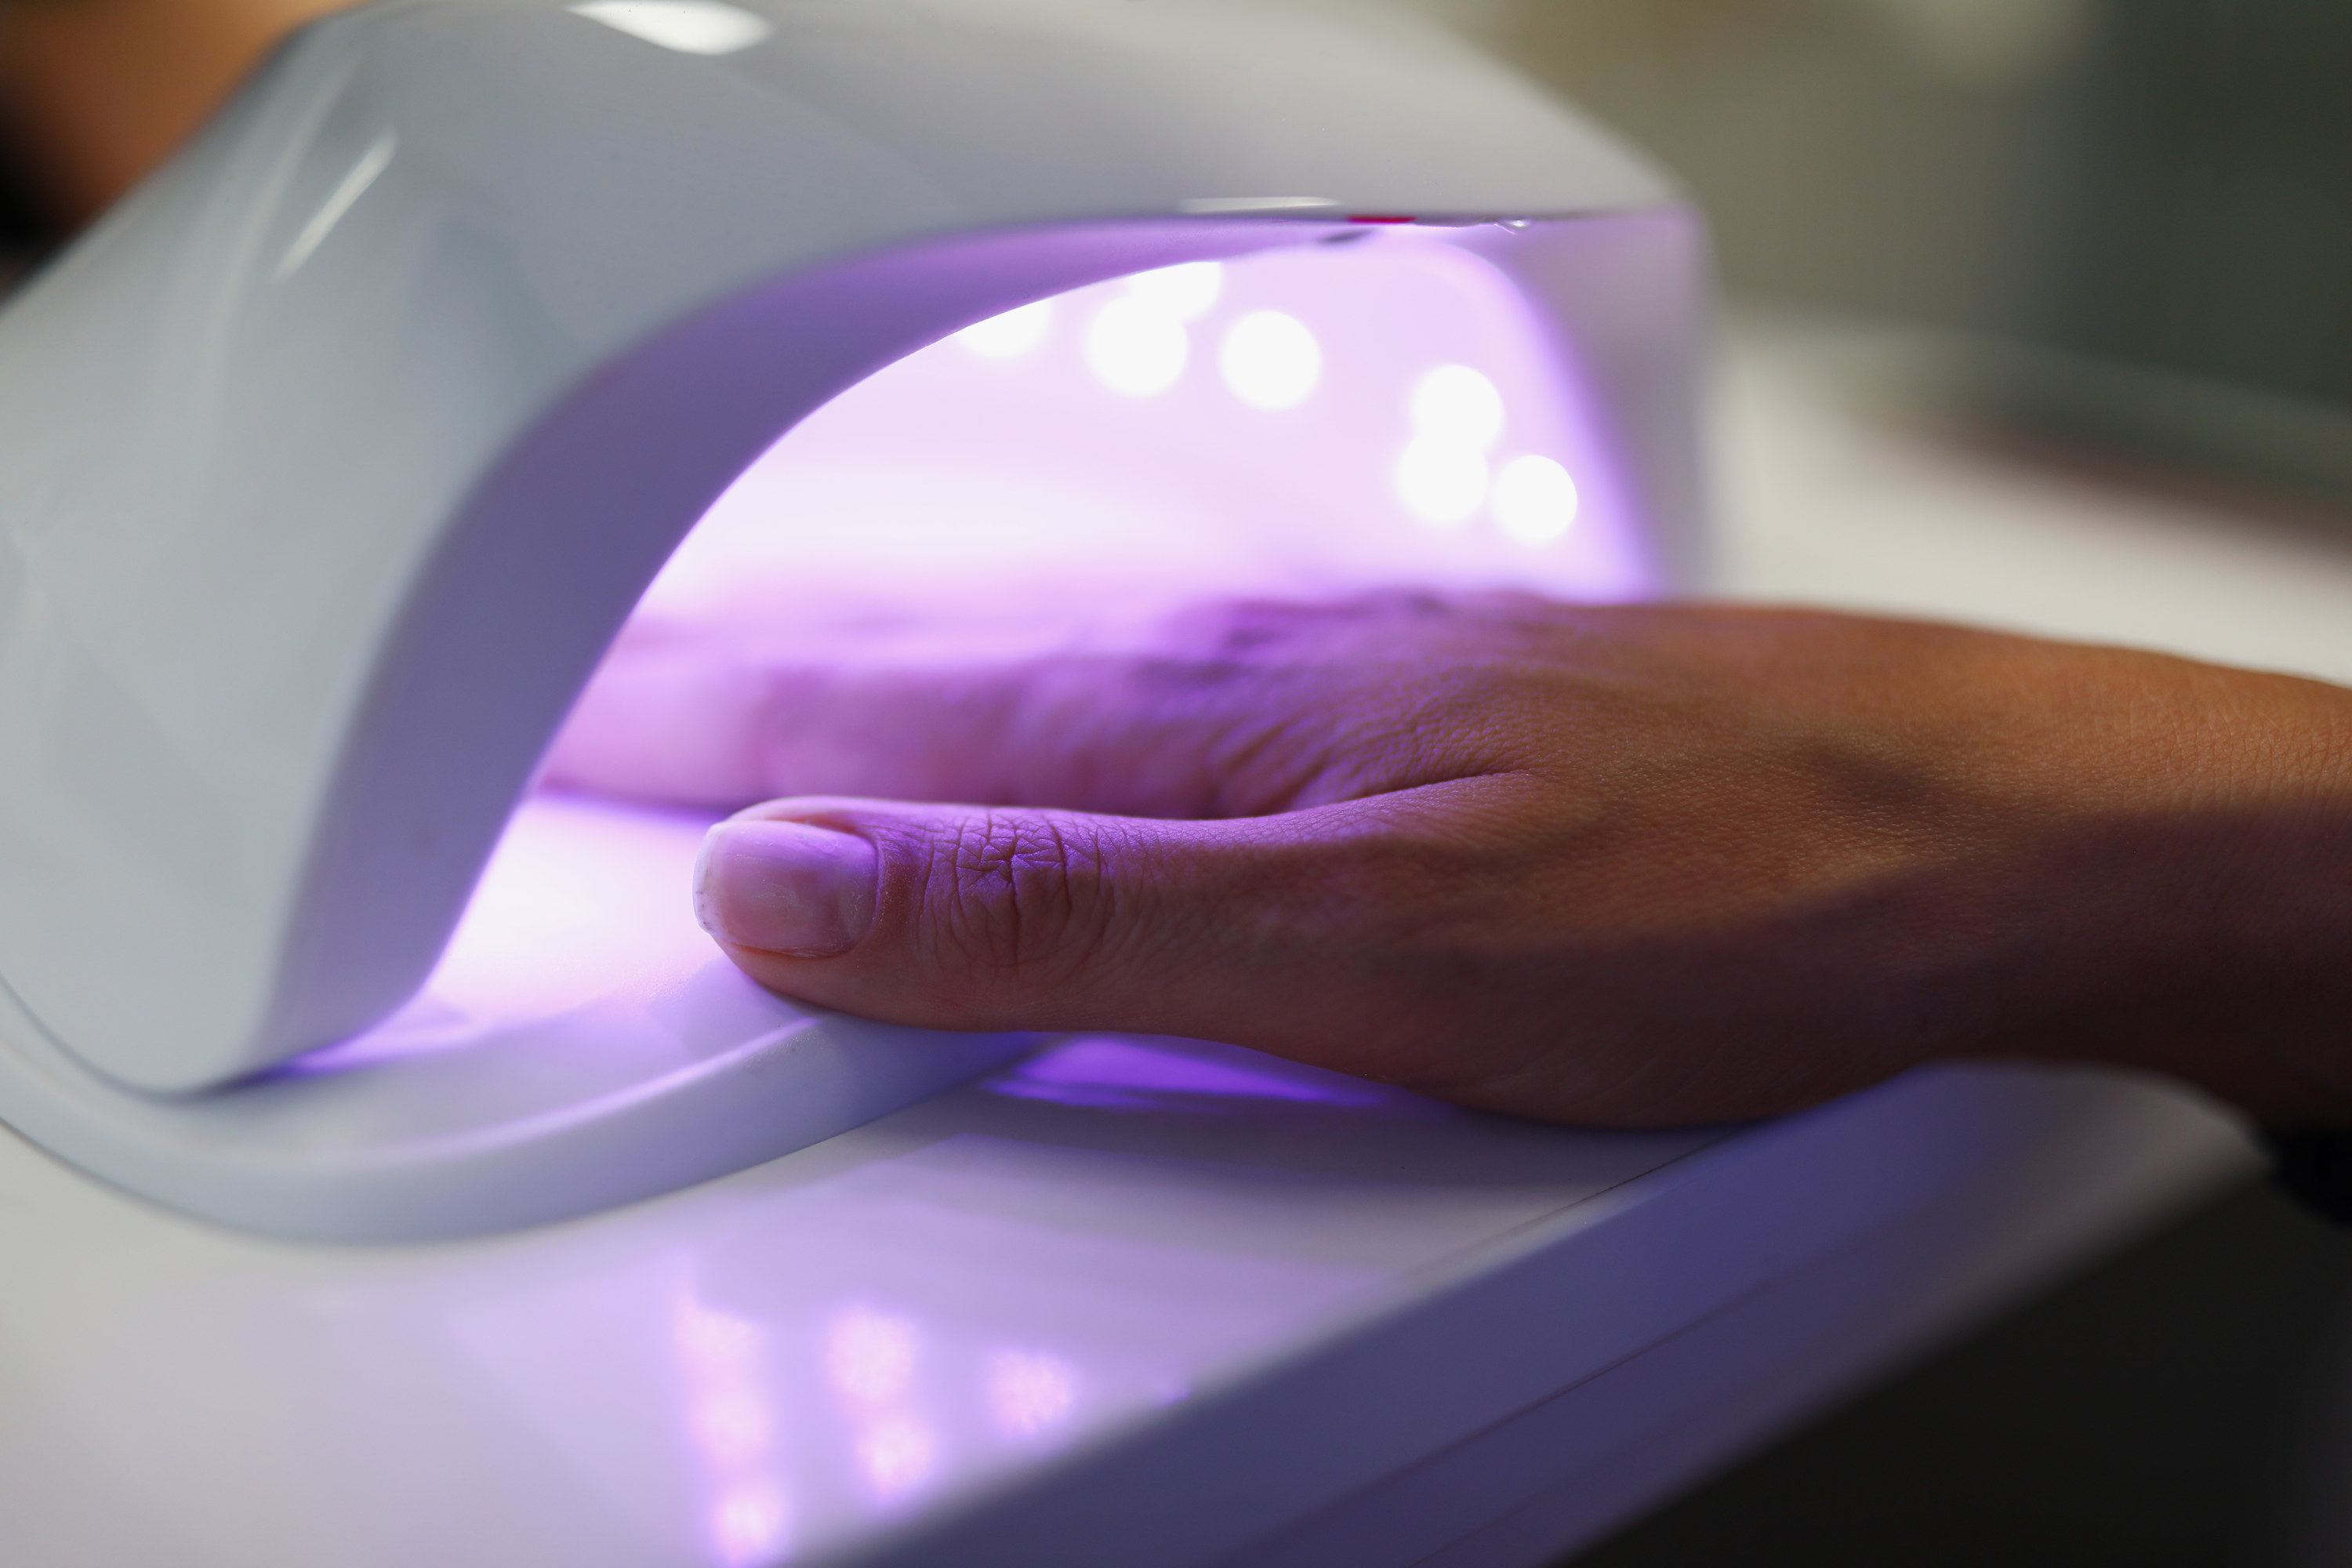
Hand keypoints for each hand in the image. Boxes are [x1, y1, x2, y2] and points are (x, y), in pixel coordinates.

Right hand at [547, 592, 2351, 1127]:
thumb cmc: (1715, 897)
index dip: (685, 739)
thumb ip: (1066, 920)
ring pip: (1038, 671)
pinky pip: (1158, 692)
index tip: (537, 725)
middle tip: (605, 690)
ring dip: (877, 686)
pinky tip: (1059, 726)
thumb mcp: (1355, 959)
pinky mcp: (1410, 710)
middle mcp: (1242, 677)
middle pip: (926, 675)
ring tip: (771, 701)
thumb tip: (799, 893)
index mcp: (1189, 733)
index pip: (862, 730)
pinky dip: (1041, 706)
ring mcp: (1328, 679)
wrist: (1979, 834)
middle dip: (739, 687)